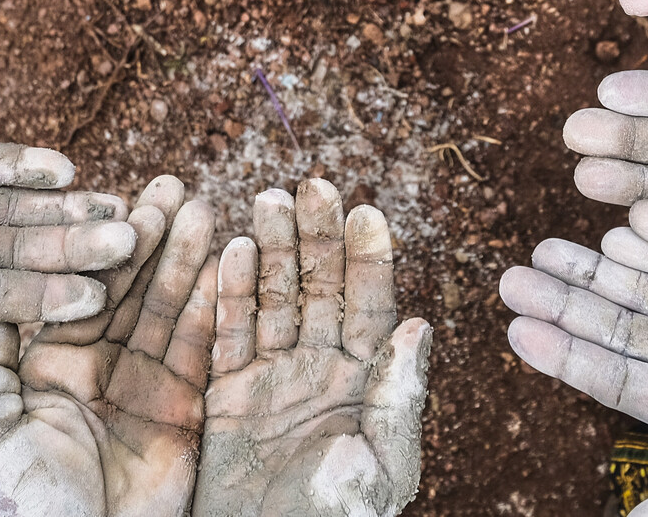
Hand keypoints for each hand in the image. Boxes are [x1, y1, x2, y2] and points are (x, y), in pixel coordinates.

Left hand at [0, 177, 219, 516]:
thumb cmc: (28, 508)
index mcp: (48, 367)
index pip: (77, 294)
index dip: (99, 249)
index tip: (120, 202)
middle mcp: (99, 369)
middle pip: (129, 291)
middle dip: (151, 240)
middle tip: (174, 189)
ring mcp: (146, 387)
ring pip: (170, 311)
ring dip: (188, 262)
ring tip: (206, 211)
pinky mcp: (187, 410)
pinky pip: (205, 351)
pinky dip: (219, 309)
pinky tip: (232, 265)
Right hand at [193, 179, 431, 516]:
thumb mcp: (382, 464)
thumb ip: (398, 395)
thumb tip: (420, 323)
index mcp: (368, 384)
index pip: (372, 306)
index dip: (368, 258)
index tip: (364, 210)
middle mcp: (322, 372)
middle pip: (319, 288)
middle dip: (316, 236)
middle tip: (310, 184)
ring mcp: (273, 381)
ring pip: (273, 300)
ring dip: (272, 250)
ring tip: (267, 199)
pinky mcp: (227, 399)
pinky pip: (228, 335)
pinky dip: (228, 294)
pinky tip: (232, 249)